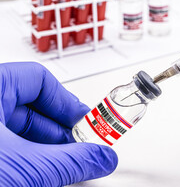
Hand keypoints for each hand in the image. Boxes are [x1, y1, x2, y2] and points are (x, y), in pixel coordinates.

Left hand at [0, 62, 117, 185]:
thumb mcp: (24, 167)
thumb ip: (70, 161)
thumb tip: (102, 157)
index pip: (39, 79)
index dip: (67, 102)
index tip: (85, 122)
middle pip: (31, 104)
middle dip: (60, 128)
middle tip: (80, 145)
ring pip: (18, 125)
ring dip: (46, 144)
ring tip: (64, 160)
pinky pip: (6, 140)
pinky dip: (27, 152)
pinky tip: (41, 166)